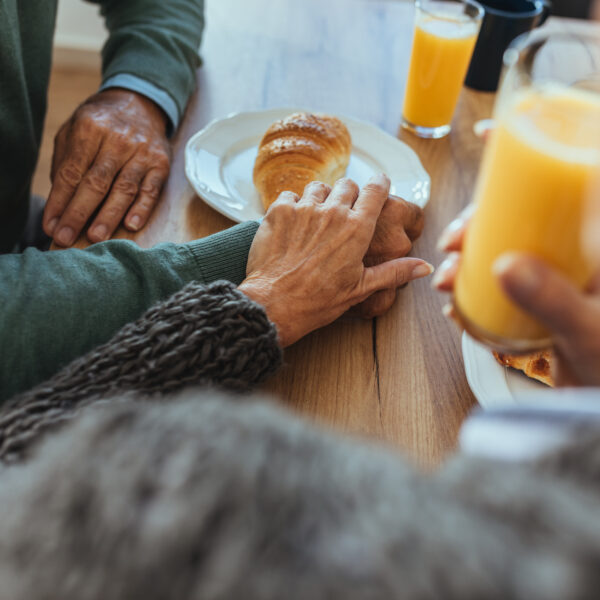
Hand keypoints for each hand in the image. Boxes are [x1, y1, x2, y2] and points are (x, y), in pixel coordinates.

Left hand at [44, 88, 170, 246]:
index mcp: (90, 127)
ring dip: (109, 216)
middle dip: (79, 213)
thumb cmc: (101, 124)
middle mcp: (117, 139)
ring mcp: (142, 152)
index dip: (60, 201)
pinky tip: (131, 224)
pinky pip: (151, 190)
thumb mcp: (75, 130)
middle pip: (96, 182)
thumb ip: (65, 162)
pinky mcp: (161, 164)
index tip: (51, 225)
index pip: (71, 172)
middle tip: (66, 237)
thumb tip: (59, 203)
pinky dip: (142, 208)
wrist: (139, 104)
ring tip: (95, 236)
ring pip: (124, 189)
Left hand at [238, 175, 433, 346]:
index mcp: (357, 229)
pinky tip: (293, 224)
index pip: (376, 190)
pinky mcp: (279, 211)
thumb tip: (424, 267)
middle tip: (342, 212)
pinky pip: (290, 195)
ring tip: (316, 219)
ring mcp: (304, 209)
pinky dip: (293, 205)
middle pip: (347, 185)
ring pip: (319, 187)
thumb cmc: (318, 301)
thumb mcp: (360, 288)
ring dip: (321, 198)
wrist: (274, 304)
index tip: (379, 184)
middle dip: (348, 194)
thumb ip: (394, 272)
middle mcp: (333, 212)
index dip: (379, 184)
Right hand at [433, 204, 599, 386]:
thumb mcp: (587, 330)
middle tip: (450, 253)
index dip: (504, 206)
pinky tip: (458, 309)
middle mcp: (573, 265)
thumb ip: (552, 300)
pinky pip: (501, 295)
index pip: (550, 209)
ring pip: (503, 263)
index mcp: (593, 254)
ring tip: (447, 286)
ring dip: (467, 270)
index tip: (471, 223)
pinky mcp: (540, 311)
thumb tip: (505, 266)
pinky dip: (474, 299)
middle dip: (474, 241)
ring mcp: (554, 288)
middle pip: (517, 234)